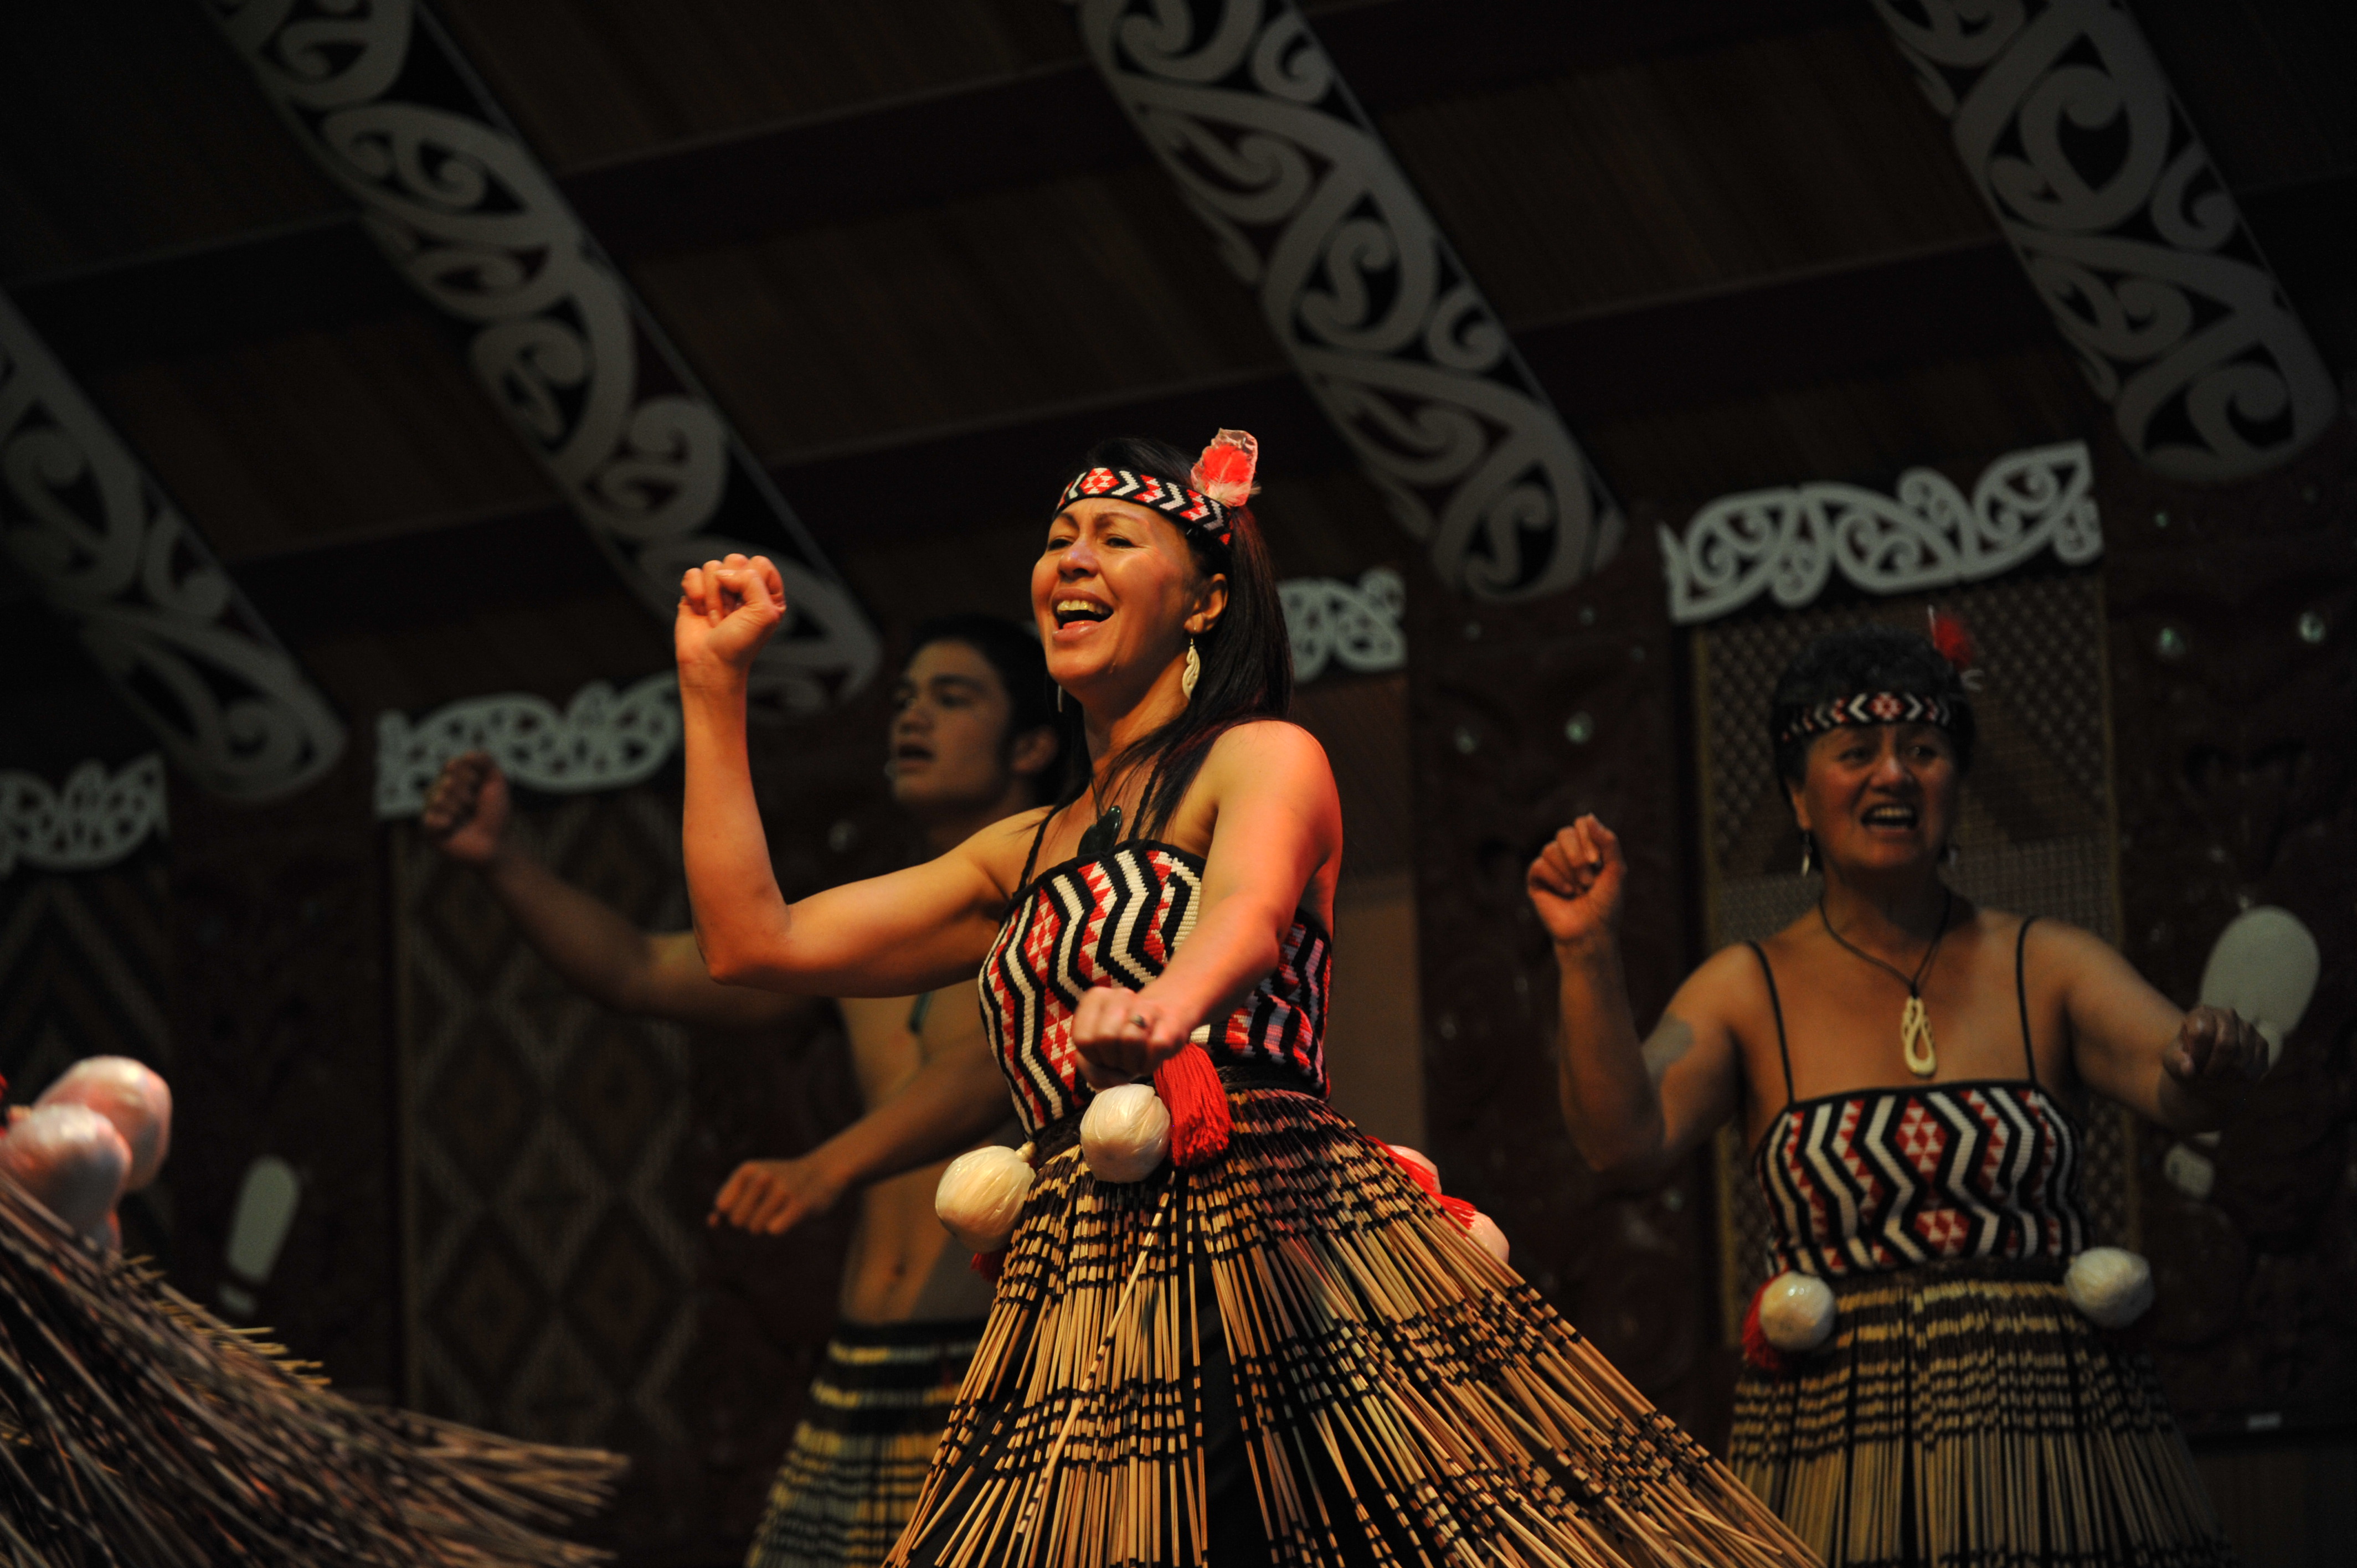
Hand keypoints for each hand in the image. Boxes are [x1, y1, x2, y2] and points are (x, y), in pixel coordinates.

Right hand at [421, 751, 509, 864]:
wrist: (495, 843)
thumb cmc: (495, 813)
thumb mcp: (496, 782)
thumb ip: (486, 762)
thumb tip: (467, 754)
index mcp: (452, 778)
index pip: (452, 765)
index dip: (471, 776)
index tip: (480, 787)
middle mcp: (438, 791)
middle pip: (447, 782)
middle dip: (468, 796)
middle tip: (474, 808)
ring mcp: (431, 809)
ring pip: (439, 798)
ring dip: (460, 810)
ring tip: (465, 819)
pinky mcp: (427, 828)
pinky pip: (430, 818)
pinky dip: (447, 822)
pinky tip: (453, 827)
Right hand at [676, 554, 786, 686]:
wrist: (709, 664)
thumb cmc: (740, 644)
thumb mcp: (763, 613)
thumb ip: (752, 581)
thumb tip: (723, 572)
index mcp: (766, 592)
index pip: (760, 563)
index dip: (752, 581)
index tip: (748, 607)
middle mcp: (743, 588)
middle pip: (735, 560)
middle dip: (730, 591)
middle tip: (730, 615)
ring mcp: (718, 589)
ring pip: (712, 567)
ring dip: (713, 597)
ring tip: (716, 619)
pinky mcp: (696, 592)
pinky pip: (692, 574)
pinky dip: (695, 594)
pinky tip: (700, 612)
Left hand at [709, 1154, 846, 1235]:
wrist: (822, 1173)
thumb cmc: (778, 1185)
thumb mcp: (750, 1186)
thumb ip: (728, 1204)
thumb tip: (711, 1221)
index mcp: (747, 1169)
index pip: (722, 1206)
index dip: (732, 1212)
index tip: (748, 1203)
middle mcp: (763, 1175)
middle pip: (736, 1220)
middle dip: (748, 1221)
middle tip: (765, 1207)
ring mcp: (782, 1190)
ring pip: (755, 1228)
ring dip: (765, 1225)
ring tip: (780, 1208)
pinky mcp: (799, 1204)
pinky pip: (774, 1230)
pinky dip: (780, 1227)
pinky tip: (791, 1213)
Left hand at [1071, 985, 1188, 1089]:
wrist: (1163, 1023)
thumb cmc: (1124, 1045)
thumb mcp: (1099, 1055)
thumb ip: (1091, 1069)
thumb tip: (1108, 1073)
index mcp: (1097, 999)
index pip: (1083, 1038)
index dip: (1093, 1057)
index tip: (1103, 1056)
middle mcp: (1121, 996)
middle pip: (1106, 1037)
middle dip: (1112, 1059)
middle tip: (1120, 1060)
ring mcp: (1148, 1006)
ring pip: (1131, 1039)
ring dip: (1131, 1063)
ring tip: (1134, 1060)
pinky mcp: (1171, 1021)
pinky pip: (1155, 1047)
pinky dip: (1150, 1064)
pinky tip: (1150, 1059)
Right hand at [1527, 815, 1625, 950]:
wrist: (1591, 932)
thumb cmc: (1606, 905)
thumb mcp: (1616, 871)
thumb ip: (1608, 842)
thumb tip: (1589, 816)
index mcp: (1586, 849)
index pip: (1580, 825)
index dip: (1587, 837)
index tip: (1597, 862)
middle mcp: (1566, 855)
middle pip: (1563, 833)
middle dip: (1577, 856)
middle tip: (1588, 881)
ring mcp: (1550, 867)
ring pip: (1550, 849)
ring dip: (1568, 872)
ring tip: (1578, 891)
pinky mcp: (1536, 881)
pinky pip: (1539, 865)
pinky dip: (1555, 879)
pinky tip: (1565, 893)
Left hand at [2163, 1006, 2270, 1105]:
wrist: (2204, 1070)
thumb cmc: (2185, 1062)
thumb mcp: (2173, 1062)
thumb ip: (2177, 1063)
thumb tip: (2188, 1068)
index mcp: (2202, 1013)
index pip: (2202, 1033)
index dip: (2197, 1056)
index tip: (2191, 1065)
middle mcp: (2227, 1015)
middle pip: (2226, 1045)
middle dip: (2213, 1067)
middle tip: (2205, 1075)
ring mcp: (2248, 1028)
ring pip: (2241, 1060)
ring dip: (2225, 1076)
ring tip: (2215, 1076)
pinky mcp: (2262, 1044)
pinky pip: (2253, 1069)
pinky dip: (2237, 1080)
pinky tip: (2229, 1076)